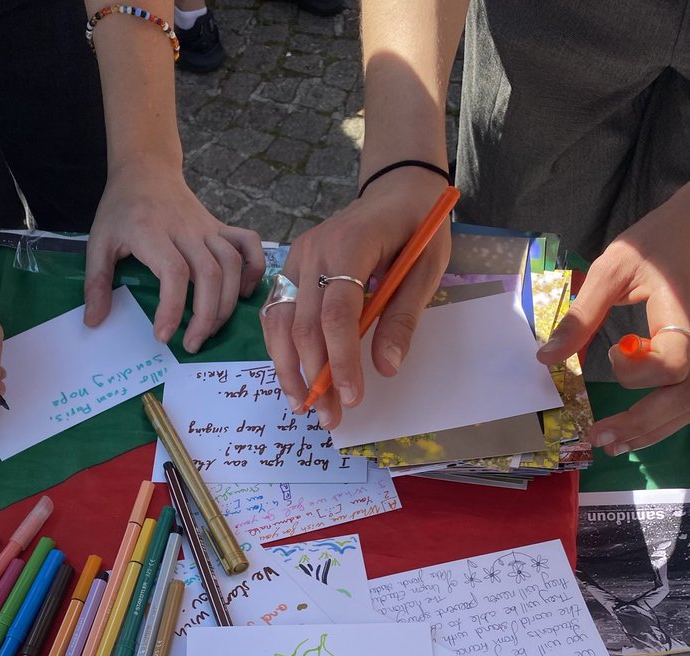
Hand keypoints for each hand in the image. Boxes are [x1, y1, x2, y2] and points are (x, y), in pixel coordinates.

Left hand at [83, 162, 264, 353]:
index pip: (173, 272)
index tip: (163, 336)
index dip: (172, 308)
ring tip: (210, 329)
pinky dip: (253, 270)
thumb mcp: (98, 241)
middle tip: (192, 344)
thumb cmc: (121, 209)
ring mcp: (207, 227)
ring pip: (231, 265)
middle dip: (205, 316)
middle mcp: (186, 229)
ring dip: (226, 303)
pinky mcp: (221, 227)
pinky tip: (242, 293)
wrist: (145, 168)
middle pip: (209, 274)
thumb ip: (96, 282)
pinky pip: (249, 245)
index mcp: (153, 231)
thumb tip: (93, 322)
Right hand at [261, 169, 450, 430]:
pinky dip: (281, 349)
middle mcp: (314, 250)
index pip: (337, 313)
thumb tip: (386, 368)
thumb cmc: (417, 228)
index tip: (352, 398)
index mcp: (351, 244)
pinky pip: (276, 314)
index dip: (341, 360)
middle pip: (303, 325)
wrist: (395, 190)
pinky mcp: (290, 268)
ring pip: (279, 323)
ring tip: (304, 406)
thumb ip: (403, 318)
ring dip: (289, 369)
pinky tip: (294, 377)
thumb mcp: (426, 268)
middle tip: (329, 418)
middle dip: (315, 377)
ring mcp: (296, 258)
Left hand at [537, 183, 689, 454]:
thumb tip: (546, 357)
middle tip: (598, 437)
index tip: (614, 351)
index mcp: (684, 315)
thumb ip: (583, 315)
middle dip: (640, 423)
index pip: (672, 361)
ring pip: (687, 405)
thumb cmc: (654, 243)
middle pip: (682, 396)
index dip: (641, 368)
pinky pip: (686, 398)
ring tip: (612, 443)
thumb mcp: (614, 268)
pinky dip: (663, 419)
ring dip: (651, 429)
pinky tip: (633, 432)